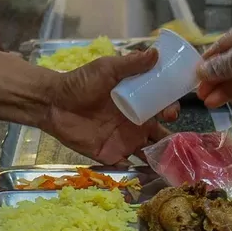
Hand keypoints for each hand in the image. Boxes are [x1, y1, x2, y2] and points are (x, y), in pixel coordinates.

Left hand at [46, 50, 179, 163]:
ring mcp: (125, 142)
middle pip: (161, 136)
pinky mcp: (111, 156)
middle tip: (177, 144)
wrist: (54, 103)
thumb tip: (156, 53)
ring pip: (150, 155)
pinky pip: (129, 168)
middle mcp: (136, 125)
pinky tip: (149, 177)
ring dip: (161, 161)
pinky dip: (139, 175)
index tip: (170, 112)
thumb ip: (131, 64)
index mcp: (139, 104)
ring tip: (172, 167)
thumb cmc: (81, 83)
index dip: (171, 111)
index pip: (163, 110)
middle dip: (173, 142)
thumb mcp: (107, 69)